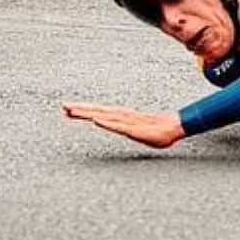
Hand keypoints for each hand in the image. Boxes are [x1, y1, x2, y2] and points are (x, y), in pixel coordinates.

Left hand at [63, 102, 184, 148]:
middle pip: (98, 111)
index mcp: (122, 117)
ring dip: (88, 112)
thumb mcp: (139, 133)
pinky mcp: (134, 128)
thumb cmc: (159, 132)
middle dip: (80, 109)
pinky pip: (117, 125)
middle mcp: (123, 116)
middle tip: (63, 106)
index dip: (84, 109)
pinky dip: (106, 122)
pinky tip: (96, 120)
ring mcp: (128, 121)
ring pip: (104, 115)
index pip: (100, 111)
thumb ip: (127, 129)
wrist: (175, 128)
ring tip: (72, 111)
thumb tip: (121, 129)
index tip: (68, 109)